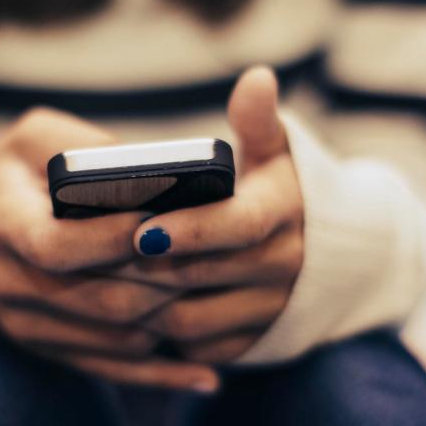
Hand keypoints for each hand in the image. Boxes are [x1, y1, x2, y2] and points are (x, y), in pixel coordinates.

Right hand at [0, 107, 219, 391]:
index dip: (114, 239)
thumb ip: (84, 147)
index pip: (59, 247)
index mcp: (3, 227)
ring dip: (170, 323)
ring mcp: (29, 326)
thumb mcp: (30, 140)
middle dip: (163, 282)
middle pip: (101, 300)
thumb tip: (156, 174)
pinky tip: (204, 375)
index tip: (165, 220)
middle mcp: (12, 286)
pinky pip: (109, 371)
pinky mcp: (49, 349)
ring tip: (217, 300)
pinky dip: (159, 376)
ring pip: (114, 340)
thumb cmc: (6, 178)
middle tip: (216, 262)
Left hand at [108, 67, 304, 362]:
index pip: (235, 224)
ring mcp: (268, 309)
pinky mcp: (253, 342)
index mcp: (284, 212)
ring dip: (142, 304)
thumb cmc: (285, 190)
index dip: (188, 229)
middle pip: (200, 275)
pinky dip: (161, 335)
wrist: (334, 255)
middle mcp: (284, 265)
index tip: (142, 228)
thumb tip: (257, 78)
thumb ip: (259, 120)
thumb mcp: (278, 152)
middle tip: (91, 256)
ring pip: (191, 319)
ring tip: (101, 281)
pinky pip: (198, 347)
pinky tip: (128, 310)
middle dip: (144, 267)